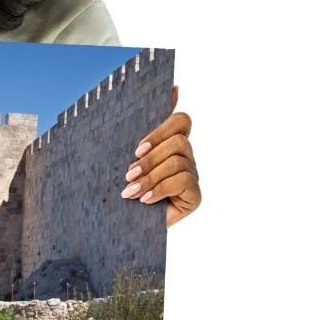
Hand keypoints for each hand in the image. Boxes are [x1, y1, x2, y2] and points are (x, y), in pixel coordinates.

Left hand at [121, 85, 200, 227]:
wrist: (124, 227)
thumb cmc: (124, 190)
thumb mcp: (125, 160)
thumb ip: (136, 133)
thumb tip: (164, 92)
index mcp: (170, 144)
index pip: (180, 121)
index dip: (162, 127)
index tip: (137, 147)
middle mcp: (185, 157)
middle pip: (178, 141)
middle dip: (150, 157)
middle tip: (128, 173)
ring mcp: (192, 175)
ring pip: (177, 161)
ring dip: (150, 176)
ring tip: (130, 191)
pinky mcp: (195, 195)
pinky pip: (183, 180)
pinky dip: (159, 189)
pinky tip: (145, 200)